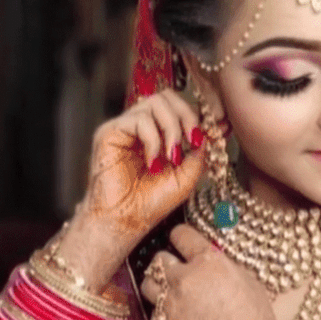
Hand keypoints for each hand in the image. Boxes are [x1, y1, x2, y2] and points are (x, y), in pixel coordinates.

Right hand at [76, 86, 227, 261]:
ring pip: (154, 103)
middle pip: (166, 96)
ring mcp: (124, 127)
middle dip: (186, 115)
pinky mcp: (109, 132)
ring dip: (171, 129)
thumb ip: (198, 154)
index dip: (195, 115)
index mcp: (157, 133)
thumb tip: (212, 132)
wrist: (125, 223)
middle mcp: (139, 126)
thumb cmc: (149, 205)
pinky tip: (153, 162)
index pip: (177, 105)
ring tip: (171, 157)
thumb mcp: (185, 178)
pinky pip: (139, 120)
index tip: (210, 134)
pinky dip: (153, 140)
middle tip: (192, 141)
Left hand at [140, 223, 284, 319]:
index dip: (181, 236)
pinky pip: (155, 312)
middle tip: (175, 269)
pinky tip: (177, 316)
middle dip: (167, 263)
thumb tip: (212, 261)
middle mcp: (185, 279)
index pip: (182, 235)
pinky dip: (163, 311)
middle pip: (159, 259)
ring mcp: (171, 304)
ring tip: (168, 291)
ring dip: (157, 285)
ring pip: (148, 285)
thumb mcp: (248, 281)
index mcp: (208, 261)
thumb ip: (224, 266)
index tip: (181, 239)